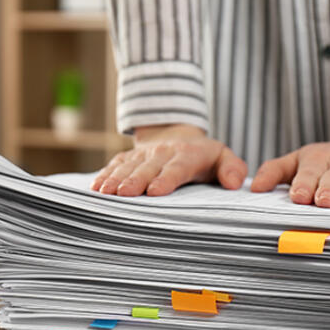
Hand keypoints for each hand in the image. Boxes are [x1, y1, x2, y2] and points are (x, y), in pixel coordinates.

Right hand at [91, 124, 246, 195]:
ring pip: (128, 167)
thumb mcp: (223, 157)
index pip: (176, 168)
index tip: (156, 191)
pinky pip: (115, 165)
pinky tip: (95, 188)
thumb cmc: (202, 156)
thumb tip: (234, 183)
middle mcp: (162, 153)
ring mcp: (143, 155)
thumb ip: (232, 168)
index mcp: (187, 155)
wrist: (177, 135)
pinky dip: (104, 175)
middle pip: (147, 168)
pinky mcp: (128, 157)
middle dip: (134, 181)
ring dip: (116, 179)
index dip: (166, 179)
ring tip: (105, 193)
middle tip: (123, 194)